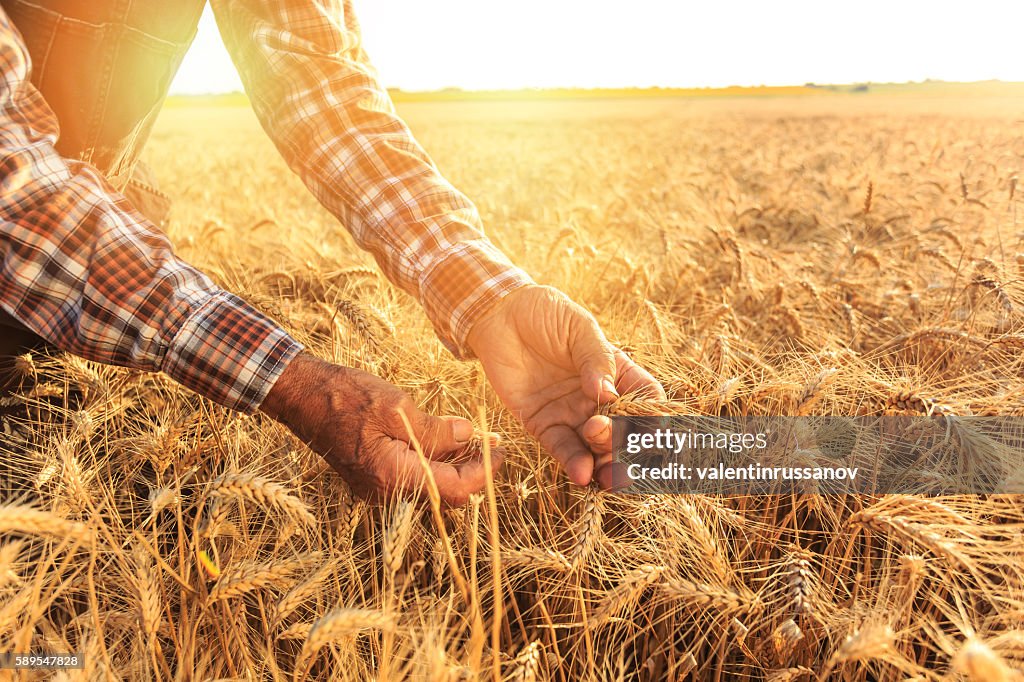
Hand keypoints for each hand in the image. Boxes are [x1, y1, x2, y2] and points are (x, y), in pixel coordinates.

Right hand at [260, 352, 497, 506]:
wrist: (300, 396)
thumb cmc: (346, 396)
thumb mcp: (398, 407)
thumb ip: (437, 430)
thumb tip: (471, 437)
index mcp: (393, 477)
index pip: (454, 490)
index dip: (484, 474)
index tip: (502, 452)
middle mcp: (385, 492)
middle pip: (443, 495)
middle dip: (472, 472)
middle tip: (492, 446)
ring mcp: (376, 488)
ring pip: (428, 487)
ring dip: (452, 467)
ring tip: (474, 440)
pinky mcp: (372, 477)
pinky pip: (411, 478)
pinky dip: (431, 463)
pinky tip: (443, 440)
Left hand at [467, 284, 664, 488]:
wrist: (499, 315)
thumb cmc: (544, 313)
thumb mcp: (578, 328)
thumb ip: (595, 359)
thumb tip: (607, 394)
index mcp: (617, 372)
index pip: (647, 400)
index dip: (655, 418)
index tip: (654, 429)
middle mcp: (598, 398)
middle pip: (624, 432)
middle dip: (623, 444)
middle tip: (602, 432)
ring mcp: (572, 414)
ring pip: (596, 448)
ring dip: (603, 462)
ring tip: (600, 467)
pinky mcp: (543, 424)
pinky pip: (562, 449)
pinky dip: (574, 464)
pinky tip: (583, 474)